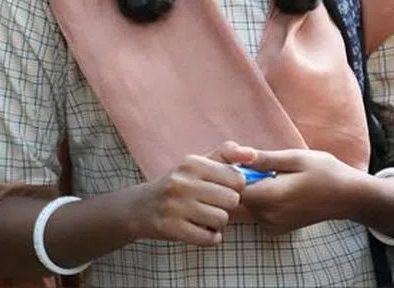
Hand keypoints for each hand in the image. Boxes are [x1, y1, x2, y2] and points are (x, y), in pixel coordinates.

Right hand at [125, 141, 250, 246]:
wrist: (141, 207)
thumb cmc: (178, 184)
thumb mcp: (197, 163)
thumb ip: (226, 154)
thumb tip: (252, 154)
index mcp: (192, 163)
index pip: (237, 178)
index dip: (236, 187)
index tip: (224, 189)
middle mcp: (183, 182)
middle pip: (232, 200)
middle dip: (227, 206)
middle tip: (214, 205)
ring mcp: (176, 206)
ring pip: (221, 219)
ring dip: (218, 223)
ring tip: (205, 217)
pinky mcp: (172, 228)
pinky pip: (208, 238)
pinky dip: (210, 237)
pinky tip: (200, 230)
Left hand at [227, 147, 360, 234]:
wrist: (348, 197)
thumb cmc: (325, 172)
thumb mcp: (297, 158)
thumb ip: (266, 159)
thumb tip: (240, 153)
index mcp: (273, 197)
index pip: (234, 189)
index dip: (232, 174)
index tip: (241, 160)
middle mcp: (269, 216)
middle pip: (238, 199)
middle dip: (241, 181)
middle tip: (258, 164)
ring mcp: (272, 225)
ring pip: (246, 206)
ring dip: (251, 190)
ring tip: (270, 175)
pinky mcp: (276, 229)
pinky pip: (256, 213)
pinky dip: (260, 200)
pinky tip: (275, 188)